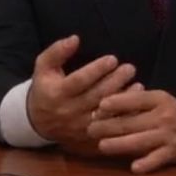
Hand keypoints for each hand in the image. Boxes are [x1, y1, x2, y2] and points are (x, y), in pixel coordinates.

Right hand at [26, 35, 135, 150]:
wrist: (37, 122)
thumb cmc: (44, 88)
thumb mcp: (43, 67)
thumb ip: (57, 51)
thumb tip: (75, 38)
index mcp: (56, 93)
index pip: (79, 80)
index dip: (97, 70)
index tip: (113, 59)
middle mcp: (69, 111)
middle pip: (96, 96)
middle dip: (115, 81)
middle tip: (129, 68)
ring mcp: (80, 126)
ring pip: (106, 113)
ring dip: (123, 99)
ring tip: (137, 85)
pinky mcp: (89, 136)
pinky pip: (111, 127)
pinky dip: (125, 116)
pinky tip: (135, 104)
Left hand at [87, 88, 175, 173]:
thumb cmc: (167, 111)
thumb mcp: (154, 100)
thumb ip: (132, 101)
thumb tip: (101, 106)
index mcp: (158, 99)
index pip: (135, 99)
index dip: (116, 102)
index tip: (99, 106)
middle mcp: (164, 117)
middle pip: (132, 122)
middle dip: (108, 126)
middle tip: (90, 129)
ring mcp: (169, 136)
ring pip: (140, 141)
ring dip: (119, 144)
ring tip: (102, 146)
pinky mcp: (173, 153)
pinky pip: (158, 159)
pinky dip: (146, 164)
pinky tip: (134, 168)